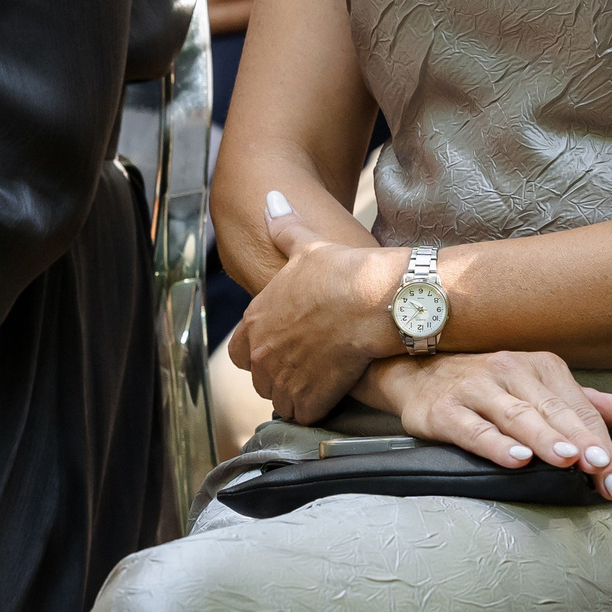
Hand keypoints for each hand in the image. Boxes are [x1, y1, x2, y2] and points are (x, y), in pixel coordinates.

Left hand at [226, 191, 403, 423]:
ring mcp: (282, 379)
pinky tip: (336, 391)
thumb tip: (271, 197)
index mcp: (255, 320)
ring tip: (324, 378)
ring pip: (281, 400)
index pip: (240, 351)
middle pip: (260, 379)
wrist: (371, 301)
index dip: (262, 351)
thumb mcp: (308, 244)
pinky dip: (318, 407)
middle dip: (280, 375)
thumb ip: (285, 228)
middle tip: (310, 364)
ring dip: (298, 394)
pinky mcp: (307, 400)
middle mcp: (261, 353)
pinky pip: (305, 414)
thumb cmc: (340, 270)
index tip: (288, 346)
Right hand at [355, 351, 611, 500]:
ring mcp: (476, 389)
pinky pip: (475, 429)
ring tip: (570, 460)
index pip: (578, 407)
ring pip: (518, 417)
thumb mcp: (534, 385)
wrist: (417, 373)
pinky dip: (497, 445)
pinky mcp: (446, 410)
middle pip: (554, 412)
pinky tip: (517, 459)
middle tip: (603, 470)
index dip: (601, 443)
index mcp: (538, 367)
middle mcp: (510, 371)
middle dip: (582, 444)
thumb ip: (581, 401)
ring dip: (546, 439)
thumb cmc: (483, 385)